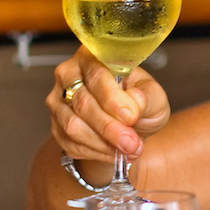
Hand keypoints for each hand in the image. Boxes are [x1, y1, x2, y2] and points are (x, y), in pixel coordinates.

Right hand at [47, 47, 169, 162]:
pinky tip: (114, 153)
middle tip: (132, 143)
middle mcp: (69, 74)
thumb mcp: (154, 95)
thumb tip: (134, 101)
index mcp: (93, 57)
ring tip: (129, 149)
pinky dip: (96, 152)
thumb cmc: (140, 102)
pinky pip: (70, 142)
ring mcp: (58, 100)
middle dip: (110, 128)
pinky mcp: (56, 125)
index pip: (97, 76)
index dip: (113, 100)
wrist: (129, 125)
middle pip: (83, 103)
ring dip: (103, 143)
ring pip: (72, 125)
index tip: (132, 117)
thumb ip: (147, 96)